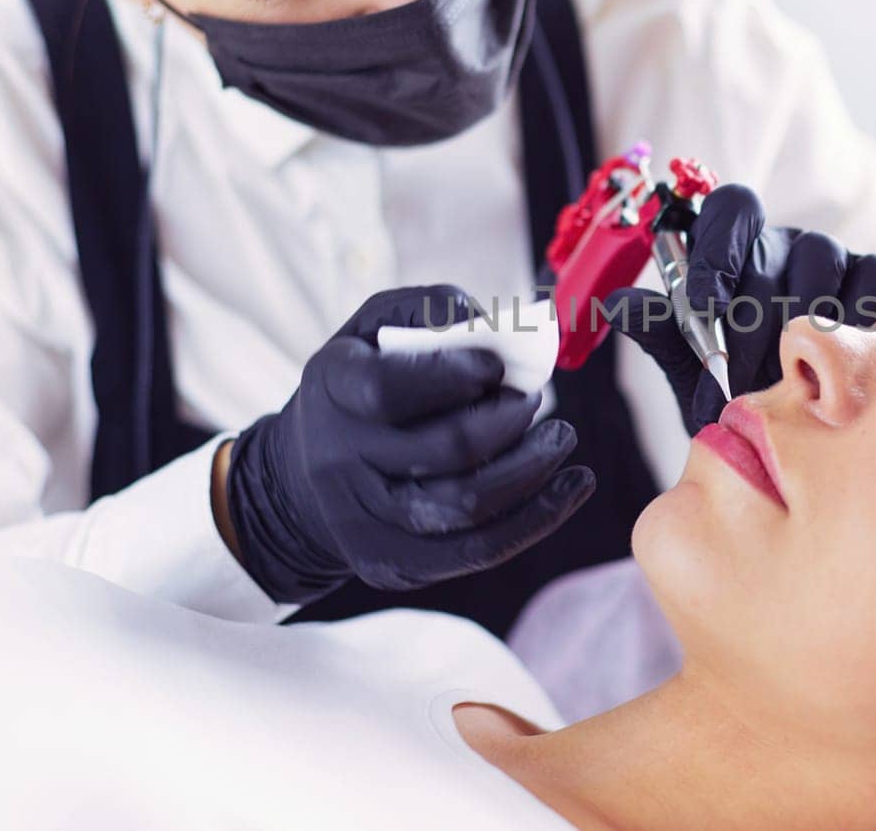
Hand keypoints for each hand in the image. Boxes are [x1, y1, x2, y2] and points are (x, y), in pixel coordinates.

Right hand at [224, 285, 594, 602]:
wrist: (302, 478)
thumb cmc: (361, 382)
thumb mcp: (374, 328)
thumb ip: (431, 311)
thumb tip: (495, 326)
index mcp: (332, 388)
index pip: (389, 388)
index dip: (454, 374)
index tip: (497, 365)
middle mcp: (339, 461)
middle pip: (444, 450)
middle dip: (509, 422)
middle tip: (536, 399)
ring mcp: (363, 521)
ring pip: (465, 505)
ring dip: (531, 470)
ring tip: (560, 438)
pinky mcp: (392, 564)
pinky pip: (477, 549)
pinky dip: (537, 518)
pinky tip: (573, 488)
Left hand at [606, 184, 875, 434]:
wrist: (788, 434)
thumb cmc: (732, 389)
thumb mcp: (688, 366)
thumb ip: (661, 332)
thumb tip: (615, 304)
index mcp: (734, 246)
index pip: (730, 209)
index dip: (717, 250)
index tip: (705, 305)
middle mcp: (784, 243)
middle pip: (772, 251)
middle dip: (750, 322)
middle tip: (737, 381)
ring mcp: (833, 259)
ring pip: (822, 262)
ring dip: (800, 324)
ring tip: (787, 380)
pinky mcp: (875, 281)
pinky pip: (874, 280)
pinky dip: (860, 316)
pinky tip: (841, 361)